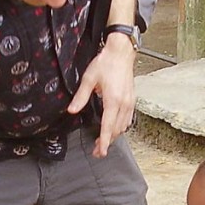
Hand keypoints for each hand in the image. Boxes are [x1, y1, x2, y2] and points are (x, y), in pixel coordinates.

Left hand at [67, 32, 136, 157]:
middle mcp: (124, 103)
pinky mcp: (132, 99)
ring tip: (103, 141)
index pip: (108, 127)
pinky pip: (128, 119)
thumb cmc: (106, 63)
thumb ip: (81, 97)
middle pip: (116, 130)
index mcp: (113, 100)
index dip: (104, 142)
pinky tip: (114, 128)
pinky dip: (120, 127)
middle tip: (97, 150)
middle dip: (107, 142)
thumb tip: (72, 110)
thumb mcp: (89, 79)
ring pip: (123, 126)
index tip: (100, 152)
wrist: (121, 52)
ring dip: (114, 135)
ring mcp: (130, 102)